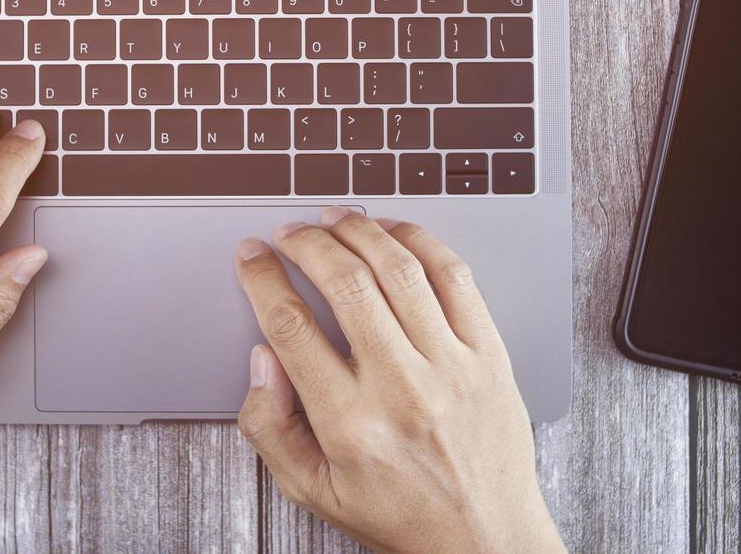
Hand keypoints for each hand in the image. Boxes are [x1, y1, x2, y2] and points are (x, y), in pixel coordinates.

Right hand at [234, 208, 563, 553]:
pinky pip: (455, 277)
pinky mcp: (489, 354)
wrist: (486, 539)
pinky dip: (420, 241)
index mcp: (350, 424)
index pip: (291, 325)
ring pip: (399, 268)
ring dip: (359, 231)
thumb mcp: (313, 490)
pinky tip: (393, 233)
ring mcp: (451, 366)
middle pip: (344, 283)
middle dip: (307, 242)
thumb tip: (262, 359)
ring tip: (334, 219)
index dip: (262, 278)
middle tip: (289, 231)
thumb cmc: (401, 515)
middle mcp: (401, 388)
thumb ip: (271, 427)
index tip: (251, 257)